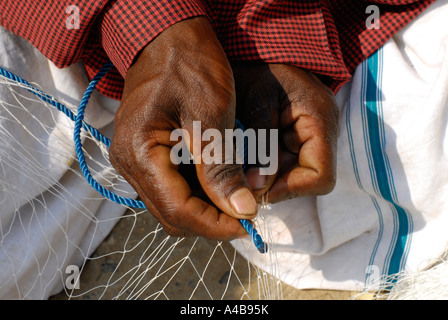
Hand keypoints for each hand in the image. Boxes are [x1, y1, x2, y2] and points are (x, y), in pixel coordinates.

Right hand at [109, 17, 257, 239]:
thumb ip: (222, 168)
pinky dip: (197, 192)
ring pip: (171, 204)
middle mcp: (128, 162)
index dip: (215, 224)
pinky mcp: (144, 154)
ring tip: (237, 197)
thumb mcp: (212, 115)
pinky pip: (170, 186)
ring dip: (205, 207)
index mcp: (139, 152)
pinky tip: (220, 181)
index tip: (248, 222)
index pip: (178, 210)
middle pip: (171, 214)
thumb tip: (242, 210)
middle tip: (246, 210)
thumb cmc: (190, 64)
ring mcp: (134, 159)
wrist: (170, 36)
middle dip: (211, 219)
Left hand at [231, 63, 338, 203]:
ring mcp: (311, 134)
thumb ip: (260, 146)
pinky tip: (247, 162)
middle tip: (242, 182)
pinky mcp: (297, 135)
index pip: (320, 177)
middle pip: (307, 179)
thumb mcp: (255, 103)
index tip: (257, 189)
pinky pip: (286, 163)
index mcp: (320, 120)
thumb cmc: (255, 67)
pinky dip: (267, 167)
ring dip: (269, 178)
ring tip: (241, 171)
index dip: (290, 190)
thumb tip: (257, 189)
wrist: (254, 47)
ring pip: (295, 175)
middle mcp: (322, 131)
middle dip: (275, 185)